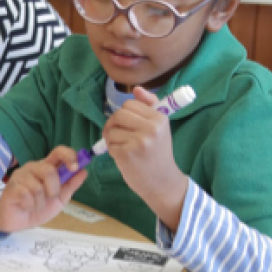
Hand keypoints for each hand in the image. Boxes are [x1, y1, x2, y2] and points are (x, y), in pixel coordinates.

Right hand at [0, 146, 85, 232]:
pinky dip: (30, 205)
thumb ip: (70, 185)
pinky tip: (26, 206)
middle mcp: (33, 167)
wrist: (18, 221)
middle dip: (54, 189)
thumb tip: (84, 171)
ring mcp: (20, 176)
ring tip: (35, 205)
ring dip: (41, 202)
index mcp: (46, 167)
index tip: (75, 168)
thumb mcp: (59, 198)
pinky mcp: (11, 187)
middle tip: (50, 198)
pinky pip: (26, 195)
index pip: (58, 152)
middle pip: (49, 170)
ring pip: (38, 187)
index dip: (68, 156)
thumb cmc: (38, 207)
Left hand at [103, 86, 188, 228]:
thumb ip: (149, 106)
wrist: (162, 182)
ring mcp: (139, 142)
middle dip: (113, 124)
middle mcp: (151, 128)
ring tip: (122, 147)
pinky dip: (112, 150)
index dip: (123, 114)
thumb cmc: (158, 153)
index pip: (129, 104)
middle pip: (118, 114)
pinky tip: (122, 157)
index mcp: (159, 118)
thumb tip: (136, 89)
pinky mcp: (127, 155)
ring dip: (111, 139)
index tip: (126, 125)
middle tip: (116, 135)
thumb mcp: (159, 127)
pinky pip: (109, 144)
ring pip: (112, 130)